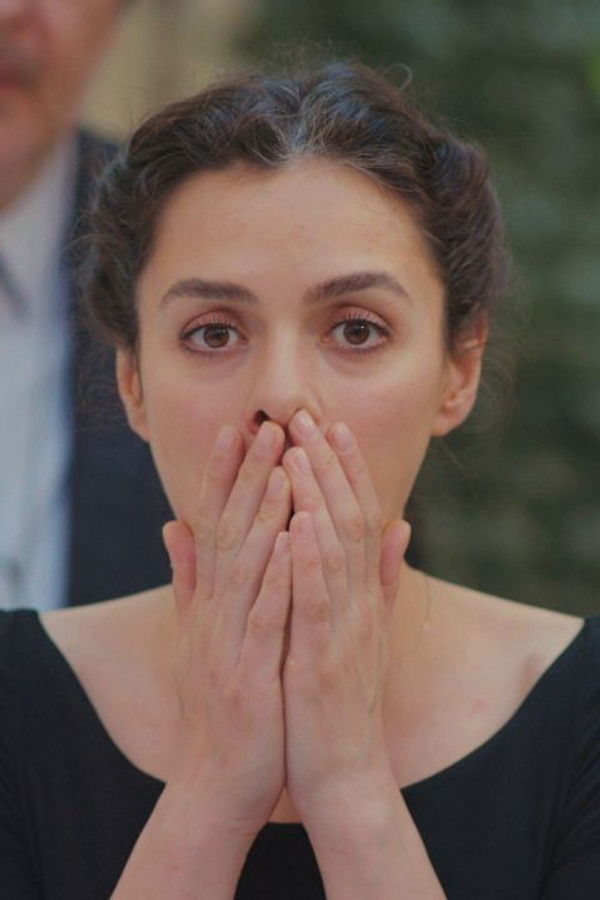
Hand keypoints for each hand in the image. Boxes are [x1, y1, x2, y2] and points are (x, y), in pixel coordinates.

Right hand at [162, 420, 292, 839]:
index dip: (225, 476)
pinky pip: (266, 619)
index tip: (239, 429)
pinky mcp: (249, 676)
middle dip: (249, 477)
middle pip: (230, 533)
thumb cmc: (223, 702)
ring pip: (247, 567)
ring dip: (264, 513)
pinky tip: (294, 541)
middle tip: (266, 424)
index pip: (215, 525)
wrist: (219, 781)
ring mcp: (229, 643)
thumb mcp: (204, 634)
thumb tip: (173, 525)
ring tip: (283, 465)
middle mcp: (215, 614)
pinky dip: (279, 578)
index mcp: (211, 603)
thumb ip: (191, 579)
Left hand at [281, 411, 409, 825]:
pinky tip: (297, 523)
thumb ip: (381, 578)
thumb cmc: (341, 697)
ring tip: (297, 450)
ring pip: (335, 550)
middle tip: (308, 415)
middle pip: (348, 519)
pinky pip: (318, 602)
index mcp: (362, 594)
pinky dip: (309, 560)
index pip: (358, 516)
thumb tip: (400, 525)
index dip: (346, 469)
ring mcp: (345, 630)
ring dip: (317, 498)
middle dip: (328, 465)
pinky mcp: (325, 660)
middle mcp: (360, 602)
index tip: (329, 424)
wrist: (343, 772)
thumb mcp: (364, 629)